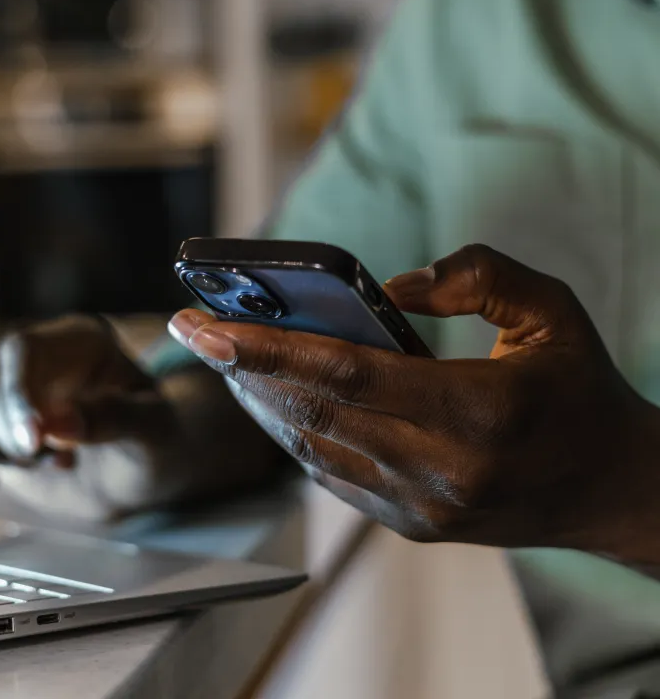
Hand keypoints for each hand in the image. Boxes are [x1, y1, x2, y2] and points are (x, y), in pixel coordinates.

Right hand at [0, 315, 279, 521]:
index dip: (15, 396)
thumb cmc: (157, 442)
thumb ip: (114, 420)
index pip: (22, 350)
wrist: (144, 469)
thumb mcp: (153, 430)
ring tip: (18, 468)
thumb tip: (56, 424)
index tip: (31, 445)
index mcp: (81, 342)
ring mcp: (6, 385)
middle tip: (38, 462)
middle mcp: (37, 355)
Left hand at [169, 245, 659, 565]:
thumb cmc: (579, 390)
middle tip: (190, 328)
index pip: (348, 373)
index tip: (209, 324)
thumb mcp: (551, 311)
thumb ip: (475, 276)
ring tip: (219, 357)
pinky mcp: (411, 524)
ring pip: (312, 446)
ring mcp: (421, 507)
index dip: (271, 346)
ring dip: (258, 400)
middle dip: (241, 368)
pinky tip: (267, 400)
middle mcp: (441, 470)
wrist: (611, 489)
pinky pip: (332, 474)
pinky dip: (292, 433)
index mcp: (477, 412)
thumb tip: (390, 287)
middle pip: (314, 410)